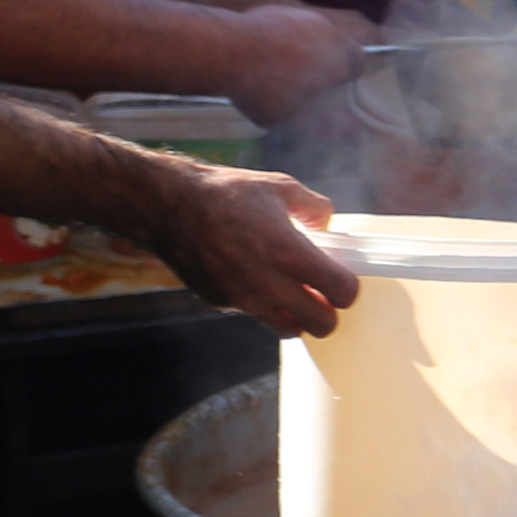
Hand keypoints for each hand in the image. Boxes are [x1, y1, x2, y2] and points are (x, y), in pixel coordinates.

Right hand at [132, 161, 357, 336]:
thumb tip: (328, 222)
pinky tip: (256, 278)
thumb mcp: (280, 187)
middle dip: (329, 312)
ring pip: (289, 329)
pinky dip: (265, 305)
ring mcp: (243, 298)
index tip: (343, 279)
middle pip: (321, 325)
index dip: (348, 289)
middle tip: (323, 293)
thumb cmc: (224, 193)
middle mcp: (267, 284)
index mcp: (289, 253)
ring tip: (294, 292)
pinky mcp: (221, 303)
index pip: (341, 292)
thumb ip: (314, 207)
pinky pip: (256, 314)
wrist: (168, 206)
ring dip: (298, 316)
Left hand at [222, 2, 363, 126]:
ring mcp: (301, 15)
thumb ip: (321, 121)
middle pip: (336, 44)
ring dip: (302, 48)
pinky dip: (280, 39)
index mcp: (340, 56)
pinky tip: (260, 55)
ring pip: (312, 32)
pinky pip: (287, 26)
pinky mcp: (276, 9)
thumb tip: (344, 131)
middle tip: (306, 81)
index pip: (359, 61)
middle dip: (325, 61)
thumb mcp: (292, 116)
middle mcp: (327, 30)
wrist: (225, 51)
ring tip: (278, 68)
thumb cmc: (265, 89)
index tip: (334, 88)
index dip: (347, 76)